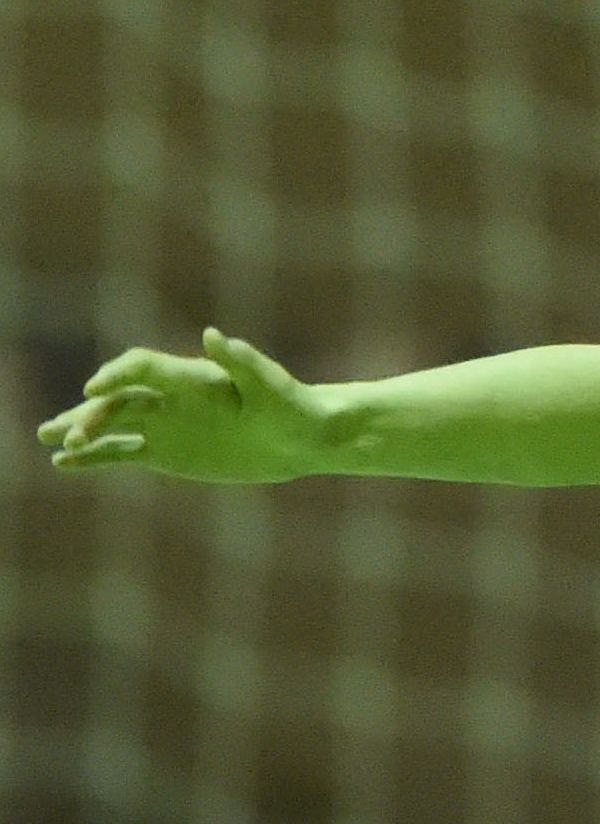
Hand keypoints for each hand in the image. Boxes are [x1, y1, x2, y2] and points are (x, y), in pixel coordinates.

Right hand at [35, 328, 328, 481]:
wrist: (303, 438)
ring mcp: (163, 424)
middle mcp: (169, 398)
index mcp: (189, 377)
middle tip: (67, 433)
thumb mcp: (271, 386)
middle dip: (90, 414)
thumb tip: (214, 336)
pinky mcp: (165, 452)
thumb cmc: (291, 405)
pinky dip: (95, 458)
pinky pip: (122, 453)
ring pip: (111, 425)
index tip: (93, 390)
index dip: (115, 376)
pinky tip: (64, 463)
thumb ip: (241, 362)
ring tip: (47, 439)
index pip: (141, 368)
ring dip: (79, 432)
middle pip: (118, 400)